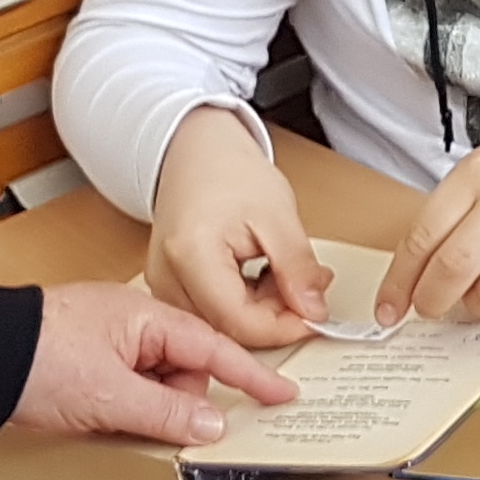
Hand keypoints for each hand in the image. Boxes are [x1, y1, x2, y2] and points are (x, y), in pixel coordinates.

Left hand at [13, 282, 296, 443]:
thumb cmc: (31, 360)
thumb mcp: (109, 396)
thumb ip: (167, 413)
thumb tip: (211, 425)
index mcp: (146, 317)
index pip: (214, 349)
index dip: (251, 375)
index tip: (282, 393)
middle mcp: (130, 324)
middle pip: (185, 370)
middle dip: (181, 404)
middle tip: (163, 430)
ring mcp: (106, 341)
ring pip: (154, 382)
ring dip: (148, 409)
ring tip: (114, 423)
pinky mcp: (83, 360)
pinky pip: (126, 386)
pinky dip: (126, 407)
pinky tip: (105, 421)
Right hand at [145, 106, 324, 348]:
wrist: (196, 150)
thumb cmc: (228, 170)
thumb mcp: (278, 215)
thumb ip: (297, 268)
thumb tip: (313, 312)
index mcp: (189, 255)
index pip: (239, 322)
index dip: (284, 327)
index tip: (316, 316)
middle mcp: (166, 277)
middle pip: (228, 329)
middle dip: (275, 316)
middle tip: (305, 284)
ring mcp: (163, 284)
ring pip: (221, 326)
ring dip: (261, 311)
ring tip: (281, 271)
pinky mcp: (170, 286)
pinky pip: (212, 313)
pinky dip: (245, 304)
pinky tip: (261, 276)